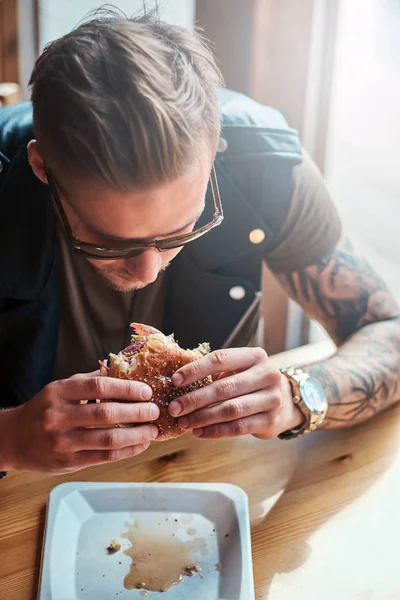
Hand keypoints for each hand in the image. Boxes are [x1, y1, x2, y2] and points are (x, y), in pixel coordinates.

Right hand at [0, 373, 159, 473]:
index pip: (98, 386)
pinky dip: (127, 451)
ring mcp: (62, 441)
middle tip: (154, 410)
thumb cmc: (45, 409)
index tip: (146, 391)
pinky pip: (104, 457)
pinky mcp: (68, 462)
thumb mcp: (61, 388)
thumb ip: (90, 380)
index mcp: (59, 392)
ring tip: (152, 429)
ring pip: (108, 439)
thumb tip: (125, 369)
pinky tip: (139, 444)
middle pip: (106, 413)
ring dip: (137, 435)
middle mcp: (58, 416)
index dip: (126, 388)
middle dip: (136, 412)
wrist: (14, 439)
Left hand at [169, 347, 303, 439]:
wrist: (286, 402)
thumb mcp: (240, 369)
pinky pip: (238, 428)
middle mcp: (267, 375)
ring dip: (203, 417)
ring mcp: (271, 398)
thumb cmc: (251, 383)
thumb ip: (216, 372)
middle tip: (174, 408)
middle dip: (195, 399)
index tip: (175, 381)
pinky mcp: (271, 421)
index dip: (195, 370)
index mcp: (255, 356)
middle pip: (224, 387)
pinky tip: (199, 432)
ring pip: (231, 409)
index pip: (220, 359)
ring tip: (184, 423)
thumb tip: (178, 382)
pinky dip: (216, 431)